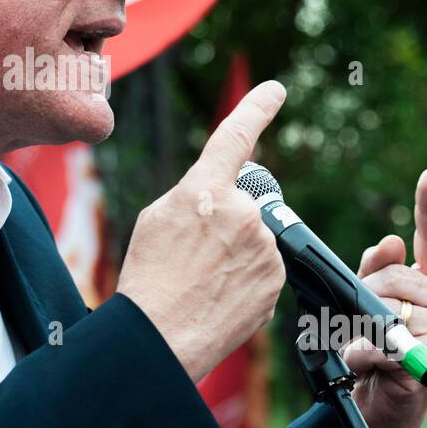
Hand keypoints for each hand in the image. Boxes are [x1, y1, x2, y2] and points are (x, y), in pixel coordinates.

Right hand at [118, 81, 288, 382]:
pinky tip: (220, 295)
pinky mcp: (277, 278)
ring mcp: (263, 247)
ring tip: (203, 280)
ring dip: (236, 254)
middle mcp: (241, 212)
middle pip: (243, 205)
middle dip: (226, 224)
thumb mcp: (158, 218)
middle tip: (195, 257)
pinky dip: (246, 279)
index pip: (236, 136)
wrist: (161, 336)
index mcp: (204, 190)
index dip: (257, 108)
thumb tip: (221, 195)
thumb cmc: (149, 278)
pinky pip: (265, 268)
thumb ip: (195, 195)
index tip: (275, 90)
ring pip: (255, 239)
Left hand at [343, 168, 426, 427]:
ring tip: (366, 348)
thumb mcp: (370, 304)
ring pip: (383, 306)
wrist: (385, 402)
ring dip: (359, 329)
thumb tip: (392, 241)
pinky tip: (368, 360)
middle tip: (360, 326)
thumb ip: (376, 270)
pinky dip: (365, 351)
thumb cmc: (377, 348)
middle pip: (388, 276)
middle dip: (362, 297)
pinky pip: (386, 340)